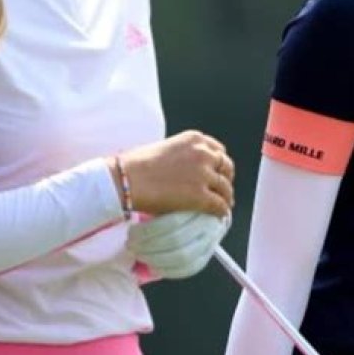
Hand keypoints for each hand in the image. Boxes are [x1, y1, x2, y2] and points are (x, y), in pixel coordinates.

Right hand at [110, 131, 233, 217]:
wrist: (127, 179)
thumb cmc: (136, 164)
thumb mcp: (164, 148)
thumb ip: (181, 155)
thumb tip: (185, 170)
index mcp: (194, 139)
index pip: (218, 150)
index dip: (219, 163)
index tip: (218, 171)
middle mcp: (203, 153)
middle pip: (226, 167)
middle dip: (226, 178)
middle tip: (222, 189)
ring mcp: (203, 175)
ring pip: (225, 188)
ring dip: (226, 197)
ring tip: (224, 205)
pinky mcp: (201, 196)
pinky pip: (220, 205)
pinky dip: (222, 211)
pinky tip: (220, 216)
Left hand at [127, 210, 230, 279]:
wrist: (205, 209)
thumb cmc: (181, 203)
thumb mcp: (171, 199)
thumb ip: (158, 207)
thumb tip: (134, 226)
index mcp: (199, 205)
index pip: (172, 222)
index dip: (148, 231)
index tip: (132, 232)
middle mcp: (208, 224)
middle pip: (176, 240)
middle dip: (149, 246)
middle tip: (132, 246)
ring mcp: (210, 242)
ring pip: (183, 257)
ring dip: (156, 259)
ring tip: (139, 255)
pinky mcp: (206, 256)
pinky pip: (189, 269)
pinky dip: (169, 271)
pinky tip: (153, 267)